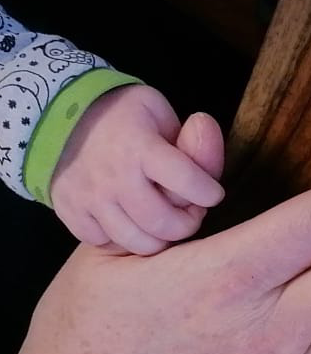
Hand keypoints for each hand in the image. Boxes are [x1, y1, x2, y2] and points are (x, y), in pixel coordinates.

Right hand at [50, 84, 225, 253]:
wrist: (57, 113)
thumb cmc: (122, 115)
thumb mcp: (159, 111)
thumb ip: (190, 140)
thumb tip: (208, 157)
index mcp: (140, 146)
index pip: (189, 184)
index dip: (209, 193)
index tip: (211, 192)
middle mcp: (112, 176)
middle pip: (164, 224)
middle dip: (187, 222)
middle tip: (187, 210)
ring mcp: (87, 196)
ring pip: (137, 241)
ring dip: (158, 236)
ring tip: (160, 218)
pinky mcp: (69, 210)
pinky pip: (103, 242)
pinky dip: (121, 237)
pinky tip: (128, 219)